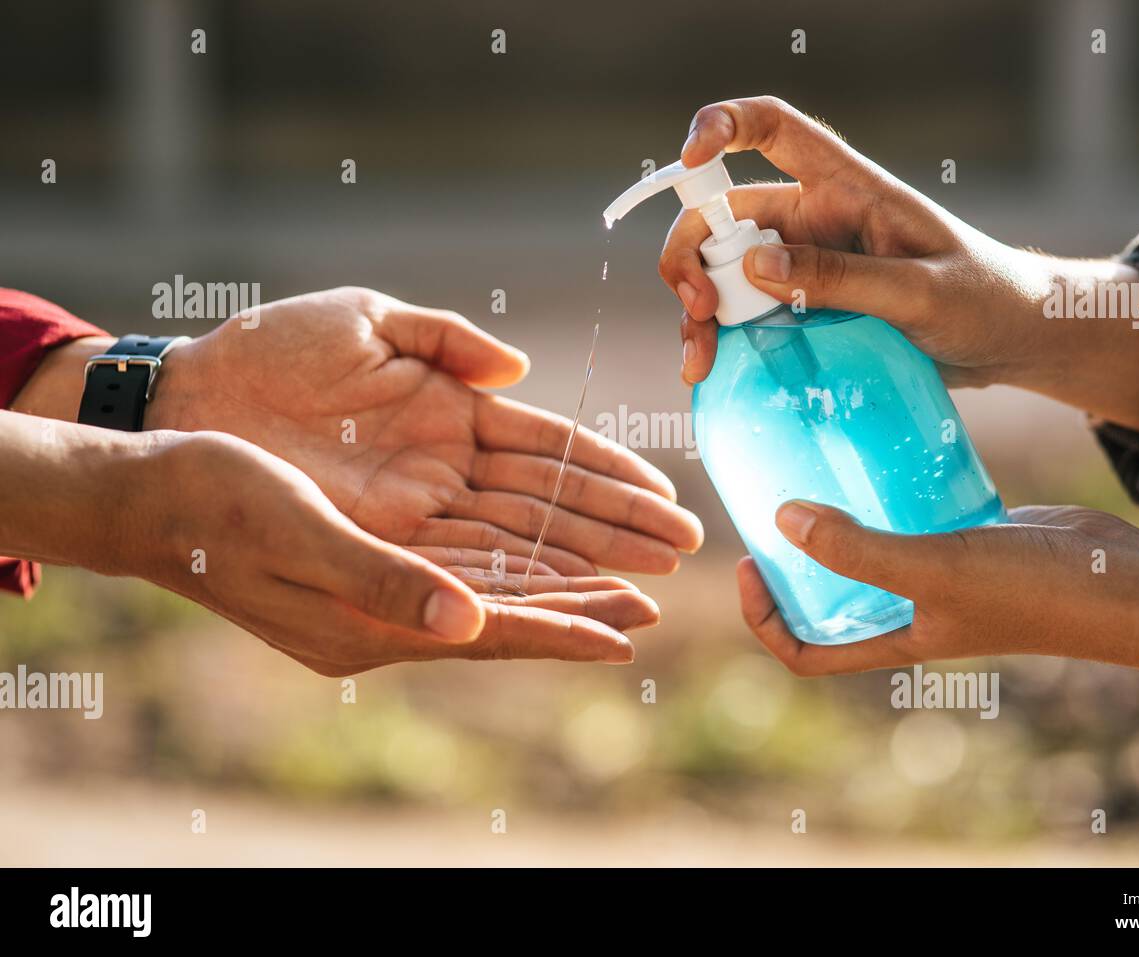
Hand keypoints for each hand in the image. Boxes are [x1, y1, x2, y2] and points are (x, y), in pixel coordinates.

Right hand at [123, 429, 655, 673]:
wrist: (148, 495)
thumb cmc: (214, 504)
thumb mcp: (299, 534)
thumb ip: (383, 581)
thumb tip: (469, 620)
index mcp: (366, 623)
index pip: (488, 631)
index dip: (561, 630)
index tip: (628, 631)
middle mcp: (378, 621)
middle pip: (501, 620)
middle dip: (575, 612)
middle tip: (650, 606)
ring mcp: (371, 602)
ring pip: (486, 599)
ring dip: (551, 593)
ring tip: (615, 588)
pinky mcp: (363, 574)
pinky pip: (455, 578)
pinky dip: (505, 575)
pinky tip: (534, 568)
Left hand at [145, 287, 702, 575]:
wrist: (186, 399)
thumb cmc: (270, 350)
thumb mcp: (364, 321)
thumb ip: (443, 339)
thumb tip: (517, 370)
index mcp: (451, 412)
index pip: (550, 446)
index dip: (608, 469)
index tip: (665, 490)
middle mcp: (446, 472)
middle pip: (550, 505)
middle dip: (618, 528)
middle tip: (686, 546)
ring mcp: (417, 515)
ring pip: (519, 548)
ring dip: (583, 570)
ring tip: (646, 592)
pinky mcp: (381, 548)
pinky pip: (463, 575)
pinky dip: (517, 593)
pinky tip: (569, 607)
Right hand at [659, 96, 1138, 432]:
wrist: (1008, 342)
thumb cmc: (982, 298)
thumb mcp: (919, 290)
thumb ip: (841, 278)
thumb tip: (754, 268)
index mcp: (845, 187)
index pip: (774, 130)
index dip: (723, 126)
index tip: (689, 159)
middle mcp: (812, 220)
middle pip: (722, 215)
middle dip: (691, 254)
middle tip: (699, 308)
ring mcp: (802, 269)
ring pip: (723, 275)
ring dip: (697, 312)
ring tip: (698, 362)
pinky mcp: (802, 313)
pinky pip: (744, 320)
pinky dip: (719, 343)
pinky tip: (710, 374)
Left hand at [737, 500, 1138, 688]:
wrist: (1119, 579)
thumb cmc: (1030, 591)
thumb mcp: (932, 568)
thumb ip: (857, 550)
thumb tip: (781, 522)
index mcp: (894, 638)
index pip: (807, 652)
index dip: (766, 620)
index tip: (749, 566)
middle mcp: (909, 612)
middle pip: (828, 598)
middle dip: (792, 562)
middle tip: (770, 500)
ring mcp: (939, 575)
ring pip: (869, 551)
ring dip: (839, 520)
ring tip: (811, 467)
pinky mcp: (967, 538)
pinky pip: (910, 516)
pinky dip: (888, 492)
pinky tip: (876, 449)